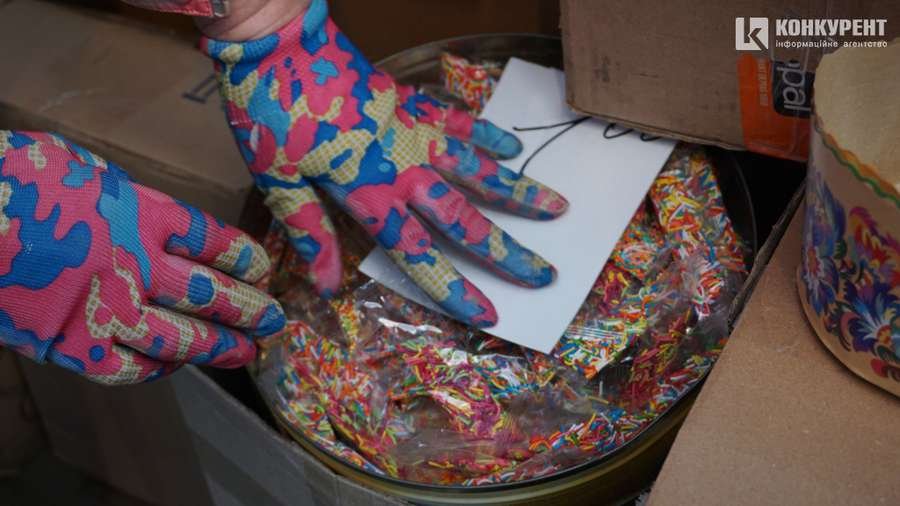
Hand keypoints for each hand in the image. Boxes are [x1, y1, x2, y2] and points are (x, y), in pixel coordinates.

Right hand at [0, 131, 284, 384]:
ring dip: (220, 346)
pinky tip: (177, 366)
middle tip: (275, 320)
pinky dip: (160, 369)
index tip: (262, 271)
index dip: (244, 260)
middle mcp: (136, 264)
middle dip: (249, 309)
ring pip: (181, 337)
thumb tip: (150, 217)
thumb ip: (126, 199)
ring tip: (246, 352)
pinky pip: (130, 368)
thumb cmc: (16, 182)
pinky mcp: (73, 345)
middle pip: (210, 294)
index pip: (214, 242)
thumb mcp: (84, 170)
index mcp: (142, 213)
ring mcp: (107, 308)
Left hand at [202, 0, 567, 326]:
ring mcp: (414, 131)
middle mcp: (404, 168)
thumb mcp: (278, 179)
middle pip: (465, 219)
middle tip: (545, 273)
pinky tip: (511, 145)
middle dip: (507, 251)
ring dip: (518, 191)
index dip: (455, 288)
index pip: (420, 254)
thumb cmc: (270, 110)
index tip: (490, 314)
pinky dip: (486, 133)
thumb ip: (311, 232)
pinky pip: (458, 121)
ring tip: (557, 208)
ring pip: (478, 169)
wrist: (279, 38)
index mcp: (370, 194)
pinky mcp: (410, 101)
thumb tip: (328, 288)